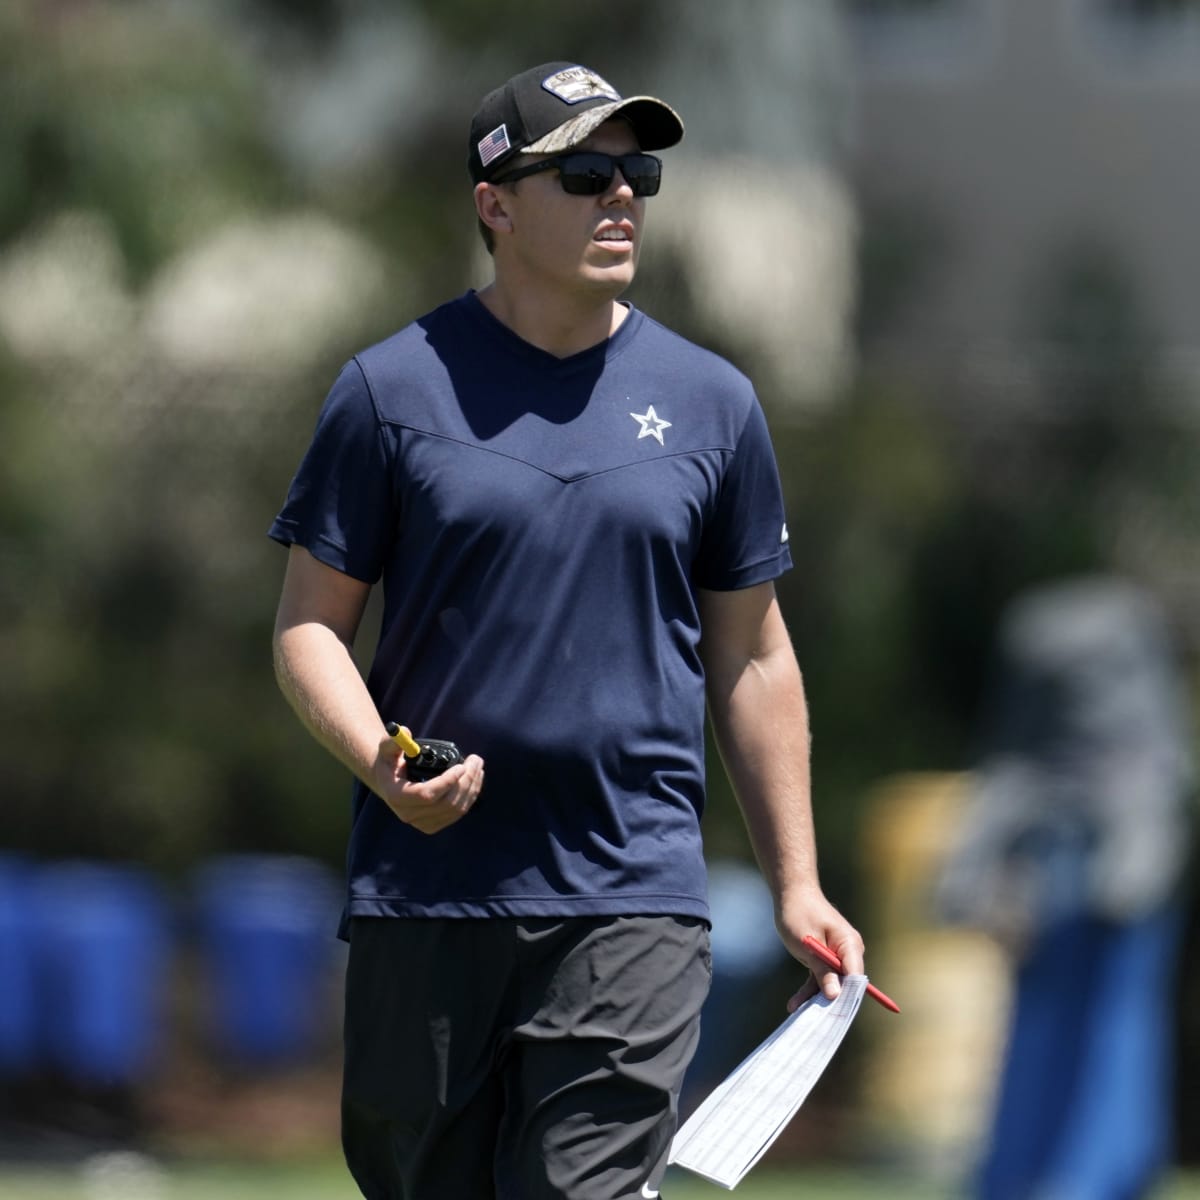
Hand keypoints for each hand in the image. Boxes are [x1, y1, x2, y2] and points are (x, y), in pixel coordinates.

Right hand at [371, 732, 484, 834]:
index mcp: (397, 796)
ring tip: (477, 767)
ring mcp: (421, 823)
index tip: (461, 766)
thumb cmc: (390, 761)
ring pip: (456, 810)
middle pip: (446, 803)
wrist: (389, 781)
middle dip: (466, 781)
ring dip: (472, 787)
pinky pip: (457, 814)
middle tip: (475, 760)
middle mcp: (408, 814)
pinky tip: (474, 780)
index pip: (427, 795)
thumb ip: (393, 741)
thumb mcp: (387, 748)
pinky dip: (470, 797)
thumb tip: (406, 733)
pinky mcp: (432, 825)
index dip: (447, 782)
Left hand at [775, 887, 864, 1012]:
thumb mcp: (808, 945)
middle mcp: (849, 952)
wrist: (791, 894)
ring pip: (830, 984)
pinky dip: (808, 989)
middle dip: (830, 1002)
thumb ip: (823, 970)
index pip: (855, 978)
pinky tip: (793, 1004)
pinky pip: (820, 978)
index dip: (848, 998)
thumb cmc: (800, 914)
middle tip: (814, 1021)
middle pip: (845, 984)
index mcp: (850, 945)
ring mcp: (837, 956)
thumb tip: (836, 996)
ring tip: (796, 1012)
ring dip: (814, 999)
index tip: (836, 1016)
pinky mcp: (824, 960)